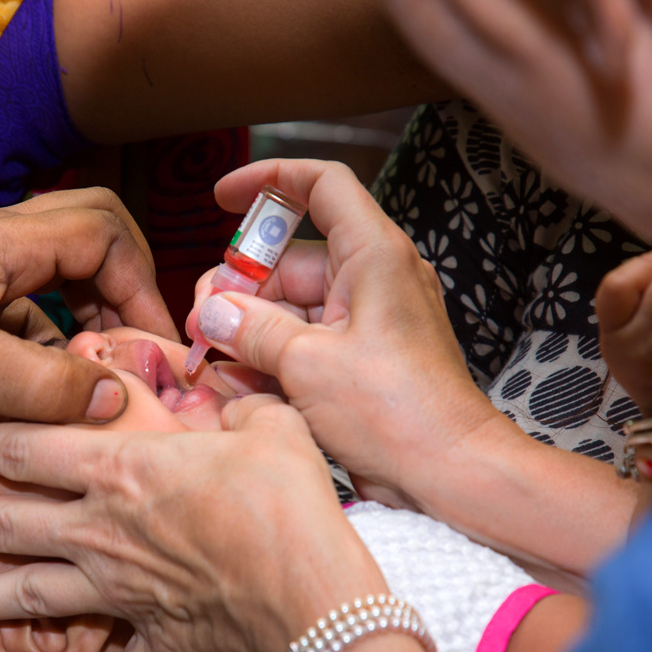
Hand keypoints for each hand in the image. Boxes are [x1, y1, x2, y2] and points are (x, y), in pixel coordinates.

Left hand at [0, 187, 177, 447]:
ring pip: (66, 277)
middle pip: (93, 233)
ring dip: (94, 317)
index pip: (106, 232)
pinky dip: (58, 348)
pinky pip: (36, 318)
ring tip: (106, 372)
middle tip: (139, 341)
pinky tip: (55, 395)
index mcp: (3, 239)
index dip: (141, 285)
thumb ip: (47, 384)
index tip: (156, 346)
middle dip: (126, 283)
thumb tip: (118, 399)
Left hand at [0, 395, 385, 651]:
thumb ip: (237, 403)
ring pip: (25, 597)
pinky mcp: (158, 637)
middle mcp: (103, 530)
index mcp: (121, 469)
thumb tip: (234, 392)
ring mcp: (123, 590)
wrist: (315, 596)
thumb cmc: (289, 503)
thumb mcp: (268, 427)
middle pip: (0, 526)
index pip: (22, 448)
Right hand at [184, 159, 499, 509]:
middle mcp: (373, 278)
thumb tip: (211, 312)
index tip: (223, 198)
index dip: (269, 179)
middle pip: (289, 260)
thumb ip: (250, 328)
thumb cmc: (400, 413)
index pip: (321, 185)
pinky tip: (241, 383)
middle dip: (240, 288)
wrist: (449, 472)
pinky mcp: (363, 358)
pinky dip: (272, 357)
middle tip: (202, 324)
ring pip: (292, 306)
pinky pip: (307, 341)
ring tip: (213, 362)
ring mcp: (368, 320)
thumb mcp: (307, 364)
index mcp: (372, 255)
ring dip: (250, 331)